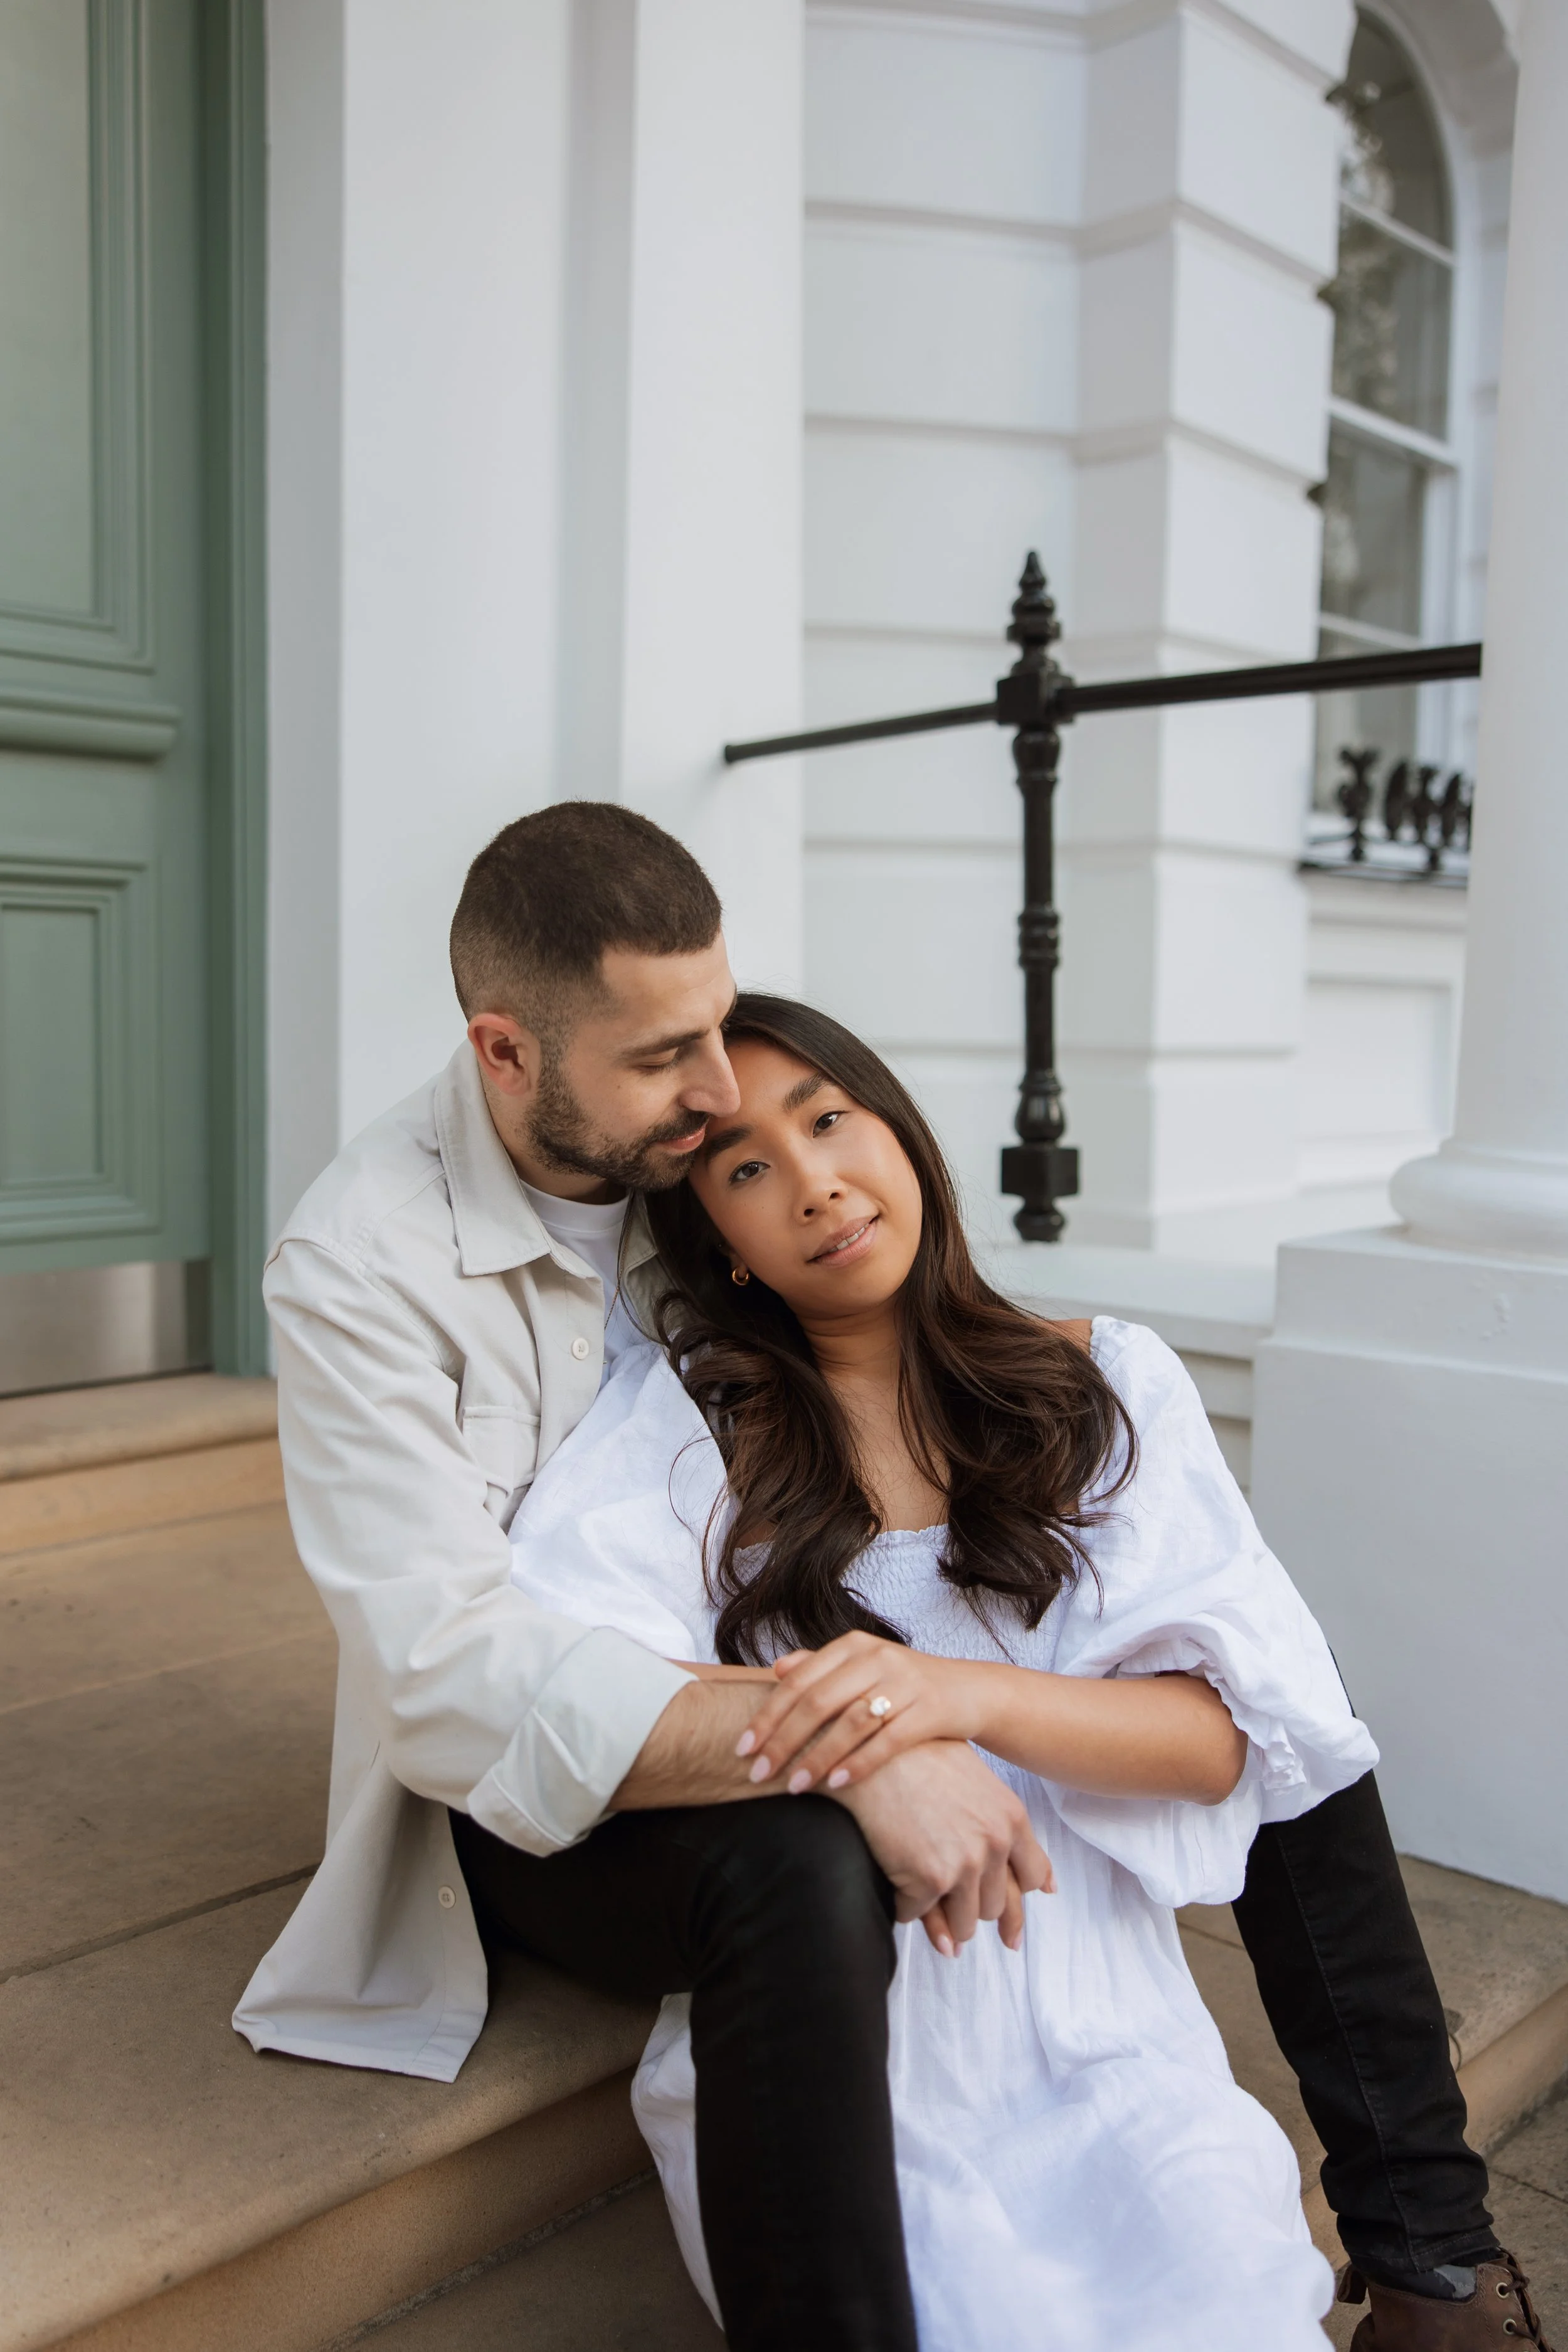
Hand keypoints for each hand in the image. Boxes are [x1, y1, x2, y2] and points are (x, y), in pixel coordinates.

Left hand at [738, 1630, 986, 1793]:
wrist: (971, 1691)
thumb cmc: (905, 1685)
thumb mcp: (864, 1667)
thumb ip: (821, 1667)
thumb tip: (777, 1669)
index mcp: (852, 1647)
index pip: (797, 1681)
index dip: (766, 1716)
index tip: (741, 1747)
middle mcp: (876, 1658)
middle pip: (817, 1702)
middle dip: (782, 1741)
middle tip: (756, 1774)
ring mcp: (904, 1683)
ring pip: (849, 1722)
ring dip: (817, 1757)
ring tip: (792, 1786)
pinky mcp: (929, 1710)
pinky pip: (887, 1741)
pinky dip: (859, 1763)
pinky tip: (837, 1785)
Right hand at [832, 1740, 1052, 1955]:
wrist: (874, 1746)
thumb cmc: (917, 1753)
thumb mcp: (976, 1780)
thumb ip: (1004, 1825)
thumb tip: (1045, 1886)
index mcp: (1011, 1818)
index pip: (1031, 1877)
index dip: (1016, 1899)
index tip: (1008, 1922)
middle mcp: (994, 1844)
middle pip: (994, 1907)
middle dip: (970, 1908)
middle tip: (946, 1901)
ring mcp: (963, 1865)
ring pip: (962, 1925)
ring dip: (941, 1920)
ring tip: (923, 1901)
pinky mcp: (928, 1879)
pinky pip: (916, 1914)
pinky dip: (903, 1905)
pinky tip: (893, 1884)